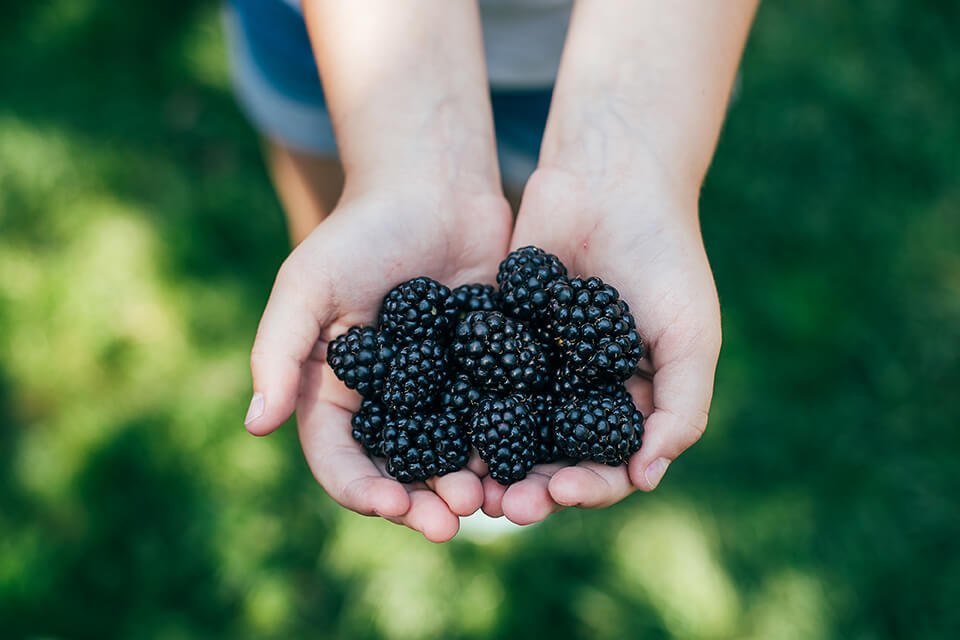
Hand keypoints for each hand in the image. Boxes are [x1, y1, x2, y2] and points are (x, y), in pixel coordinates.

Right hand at [247, 181, 510, 541]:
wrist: (433, 188)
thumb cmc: (360, 231)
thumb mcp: (308, 284)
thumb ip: (279, 351)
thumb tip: (255, 425)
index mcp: (339, 392)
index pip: (341, 458)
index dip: (361, 490)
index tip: (391, 507)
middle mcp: (392, 402)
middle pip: (403, 471)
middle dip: (425, 500)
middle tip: (455, 520)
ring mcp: (445, 391)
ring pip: (457, 456)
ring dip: (473, 486)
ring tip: (497, 504)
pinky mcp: (492, 373)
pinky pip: (502, 419)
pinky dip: (515, 447)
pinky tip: (534, 465)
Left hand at [482, 167, 721, 523]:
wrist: (611, 179)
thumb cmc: (665, 255)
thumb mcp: (690, 334)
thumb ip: (680, 407)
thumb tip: (647, 480)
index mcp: (627, 401)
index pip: (608, 465)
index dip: (588, 487)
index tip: (561, 492)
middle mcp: (578, 392)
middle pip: (552, 459)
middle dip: (531, 486)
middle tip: (503, 507)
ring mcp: (535, 366)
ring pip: (508, 430)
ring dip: (491, 463)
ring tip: (469, 485)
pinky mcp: (495, 336)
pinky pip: (475, 380)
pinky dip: (460, 408)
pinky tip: (439, 428)